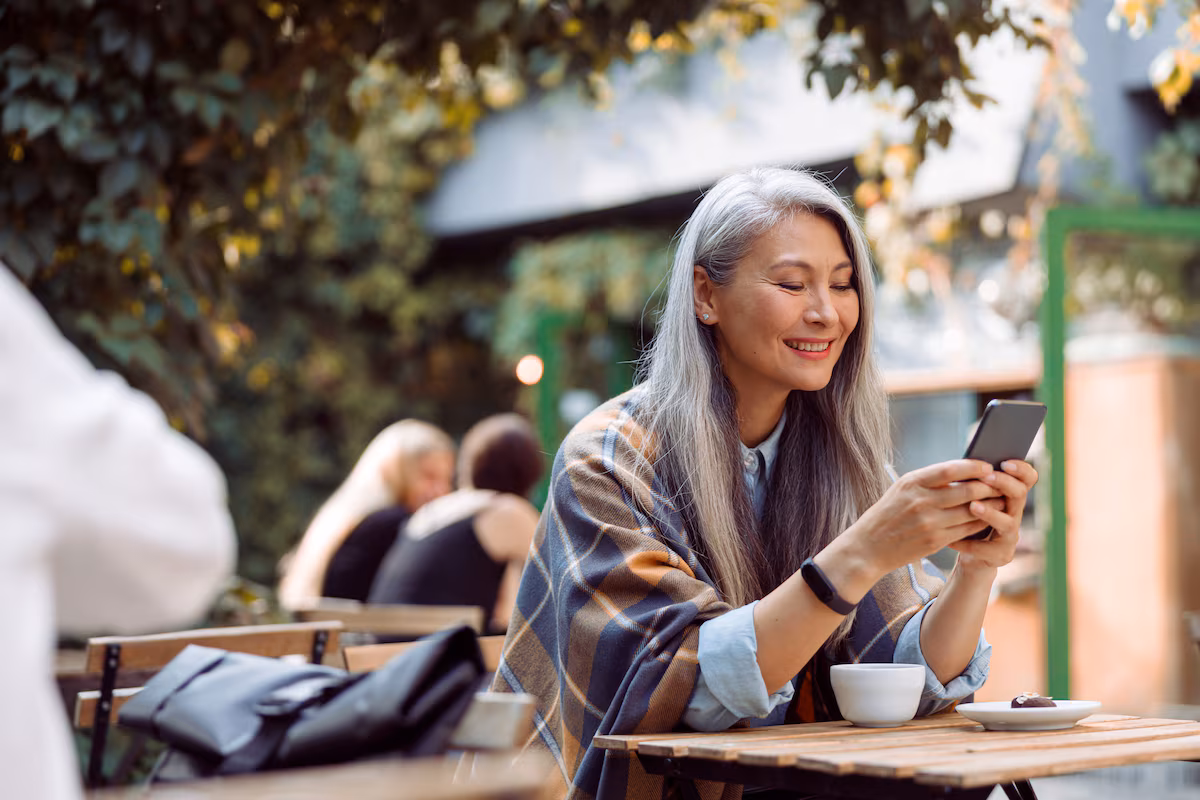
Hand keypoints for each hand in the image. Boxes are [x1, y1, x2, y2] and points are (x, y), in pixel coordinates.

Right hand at [842, 459, 1003, 578]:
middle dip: (989, 486)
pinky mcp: (935, 541)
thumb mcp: (901, 489)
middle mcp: (921, 501)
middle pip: (967, 490)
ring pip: (972, 510)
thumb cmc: (887, 514)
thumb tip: (962, 471)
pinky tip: (987, 518)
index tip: (987, 465)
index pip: (950, 469)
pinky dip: (981, 522)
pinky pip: (967, 529)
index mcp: (912, 483)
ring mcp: (929, 522)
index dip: (973, 466)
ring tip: (1000, 499)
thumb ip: (929, 480)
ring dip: (991, 505)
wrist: (868, 547)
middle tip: (1000, 483)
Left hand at [947, 459, 1037, 569]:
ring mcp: (1010, 536)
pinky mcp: (1001, 555)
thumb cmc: (966, 518)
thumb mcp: (969, 498)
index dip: (1021, 469)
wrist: (967, 554)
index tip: (1004, 462)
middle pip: (1020, 494)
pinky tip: (952, 541)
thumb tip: (962, 463)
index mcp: (1009, 497)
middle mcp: (1015, 514)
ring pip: (1008, 523)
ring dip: (990, 513)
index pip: (1028, 479)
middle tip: (986, 477)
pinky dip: (968, 544)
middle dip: (1004, 483)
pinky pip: (986, 549)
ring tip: (973, 506)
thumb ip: (972, 484)